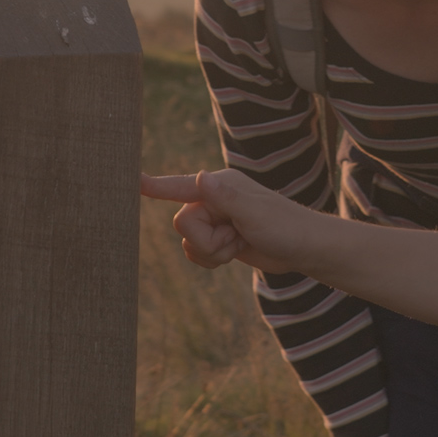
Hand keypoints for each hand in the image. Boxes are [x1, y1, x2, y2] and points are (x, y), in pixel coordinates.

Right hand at [140, 169, 303, 273]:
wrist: (304, 249)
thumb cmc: (285, 227)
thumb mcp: (255, 213)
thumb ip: (225, 198)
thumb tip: (200, 177)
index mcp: (219, 186)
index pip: (180, 186)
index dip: (156, 186)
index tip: (132, 180)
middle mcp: (213, 199)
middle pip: (182, 225)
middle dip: (206, 241)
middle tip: (236, 238)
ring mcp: (215, 220)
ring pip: (188, 243)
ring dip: (212, 253)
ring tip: (239, 245)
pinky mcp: (218, 238)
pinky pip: (196, 253)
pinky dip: (212, 259)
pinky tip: (235, 253)